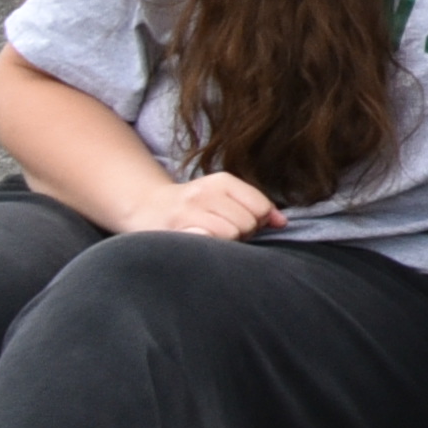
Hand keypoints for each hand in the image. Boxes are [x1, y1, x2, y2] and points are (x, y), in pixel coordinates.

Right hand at [114, 170, 280, 240]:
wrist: (145, 207)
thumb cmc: (194, 206)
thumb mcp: (225, 197)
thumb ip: (256, 206)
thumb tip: (282, 223)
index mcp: (222, 181)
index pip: (260, 207)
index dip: (257, 221)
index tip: (240, 223)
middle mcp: (205, 192)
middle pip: (248, 223)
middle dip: (241, 234)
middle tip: (222, 232)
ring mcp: (189, 210)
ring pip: (231, 234)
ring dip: (225, 243)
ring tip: (210, 238)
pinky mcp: (175, 229)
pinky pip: (209, 242)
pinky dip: (211, 246)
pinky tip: (202, 243)